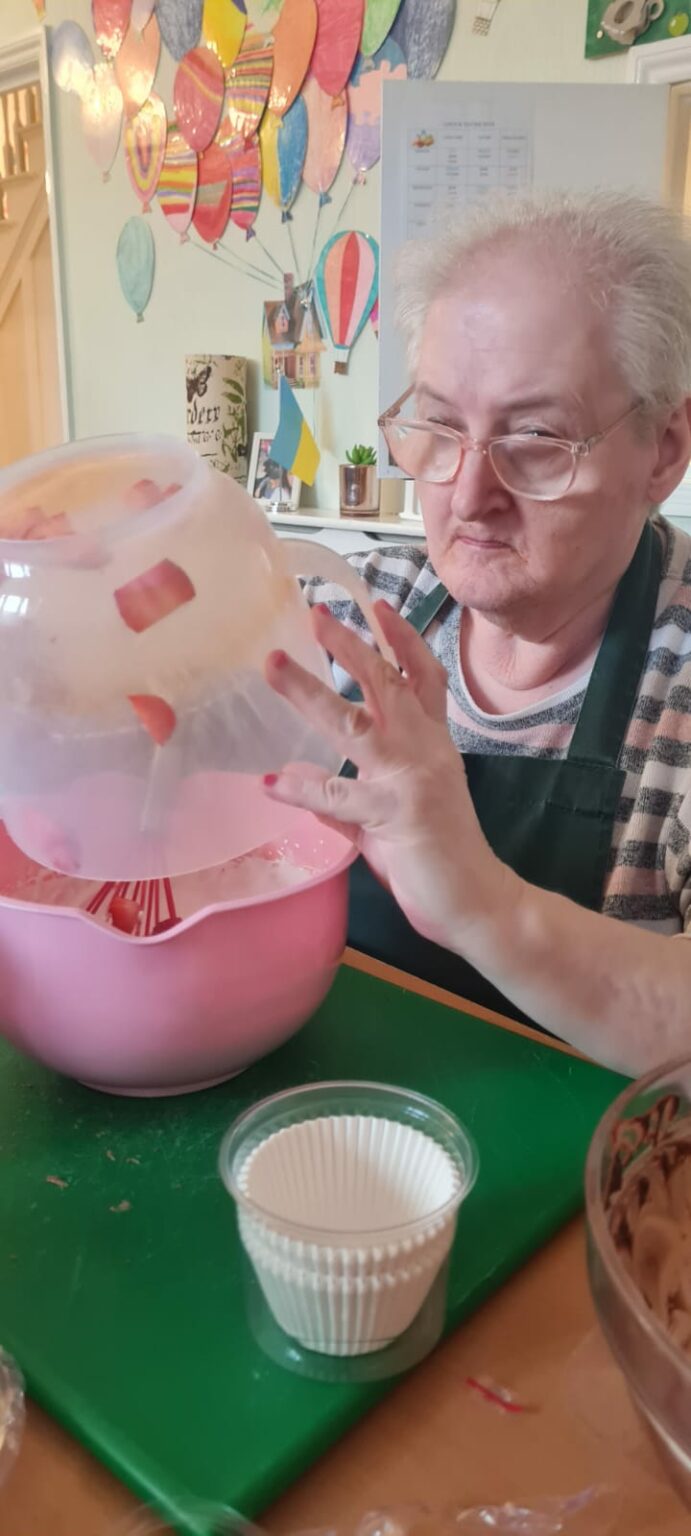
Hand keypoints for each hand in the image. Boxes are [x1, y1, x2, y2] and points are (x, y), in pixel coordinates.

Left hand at [264, 601, 509, 951]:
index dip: (402, 639)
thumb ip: (344, 798)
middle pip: (388, 683)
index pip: (422, 677)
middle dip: (352, 645)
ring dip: (312, 692)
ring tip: (275, 665)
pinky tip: (271, 783)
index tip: (378, 603)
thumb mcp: (385, 821)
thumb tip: (299, 777)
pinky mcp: (399, 814)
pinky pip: (342, 796)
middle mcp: (427, 751)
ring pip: (357, 724)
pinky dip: (305, 789)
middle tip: (315, 612)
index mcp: (432, 746)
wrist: (479, 905)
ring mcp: (413, 779)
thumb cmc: (438, 861)